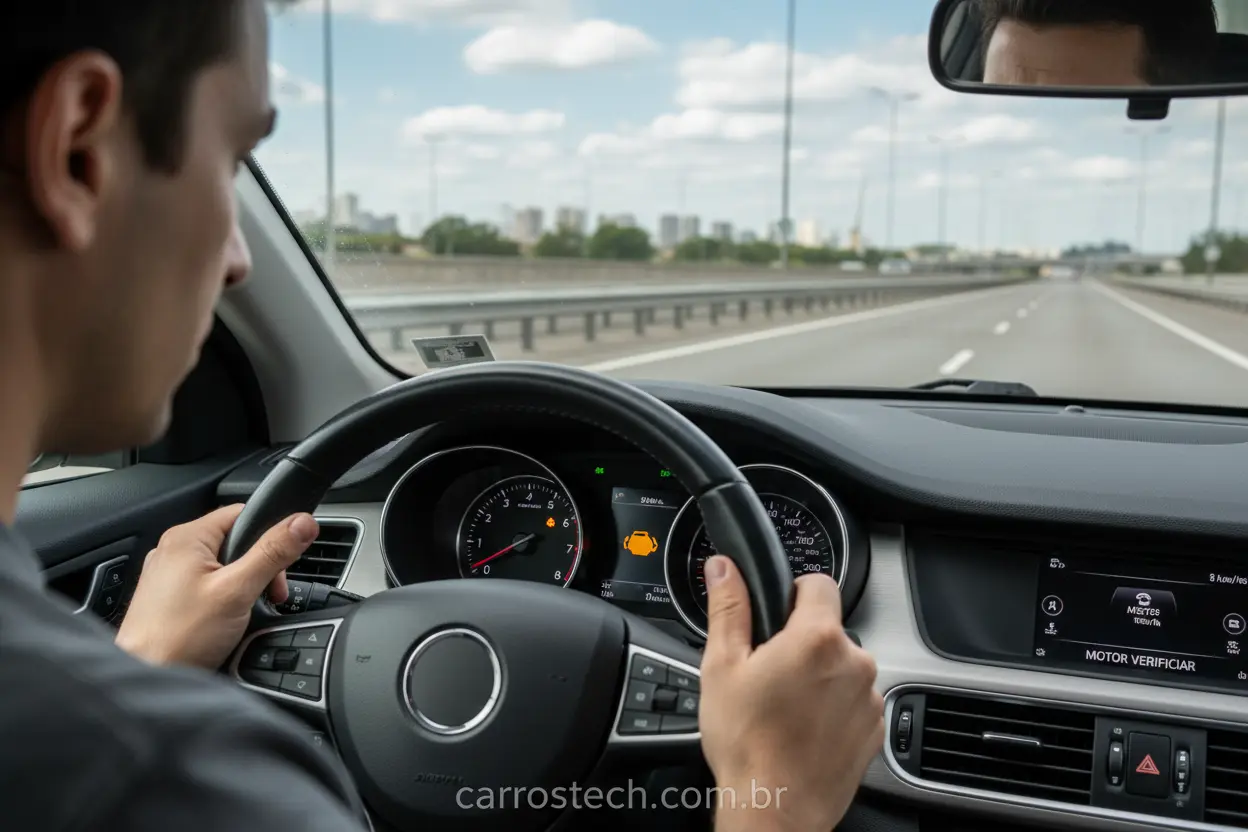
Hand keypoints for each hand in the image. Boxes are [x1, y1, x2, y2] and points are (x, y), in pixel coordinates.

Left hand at [115, 504, 318, 668]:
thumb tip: (303, 522)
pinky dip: (224, 598)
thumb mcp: (237, 591)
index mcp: (187, 537)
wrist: (147, 680)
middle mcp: (173, 550)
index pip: (243, 514)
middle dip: (260, 568)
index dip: (270, 537)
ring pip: (223, 566)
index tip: (283, 565)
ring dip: (244, 586)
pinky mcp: (168, 597)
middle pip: (236, 542)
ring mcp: (168, 575)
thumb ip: (272, 553)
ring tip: (244, 612)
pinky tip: (226, 620)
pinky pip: (208, 585)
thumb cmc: (178, 638)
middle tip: (267, 597)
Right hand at [698, 556, 882, 831]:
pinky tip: (803, 728)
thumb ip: (728, 607)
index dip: (794, 593)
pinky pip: (854, 702)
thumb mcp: (721, 666)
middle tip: (769, 673)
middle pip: (829, 629)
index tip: (776, 615)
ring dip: (820, 677)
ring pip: (843, 667)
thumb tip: (724, 569)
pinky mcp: (874, 730)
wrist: (775, 807)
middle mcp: (854, 662)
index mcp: (817, 637)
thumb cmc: (746, 743)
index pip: (819, 583)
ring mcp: (868, 698)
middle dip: (802, 642)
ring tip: (784, 707)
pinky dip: (833, 708)